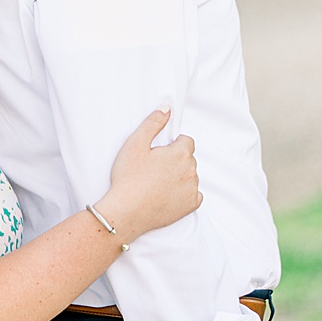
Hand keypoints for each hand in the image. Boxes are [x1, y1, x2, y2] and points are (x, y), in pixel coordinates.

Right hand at [97, 110, 200, 244]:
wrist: (127, 211)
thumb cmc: (128, 178)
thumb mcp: (135, 144)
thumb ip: (153, 123)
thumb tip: (166, 108)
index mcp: (180, 153)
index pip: (186, 141)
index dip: (172, 144)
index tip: (158, 153)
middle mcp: (191, 171)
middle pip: (188, 159)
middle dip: (175, 160)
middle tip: (153, 168)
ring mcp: (192, 189)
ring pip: (190, 176)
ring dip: (179, 176)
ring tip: (156, 182)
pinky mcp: (191, 205)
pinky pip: (194, 195)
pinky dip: (184, 193)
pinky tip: (166, 194)